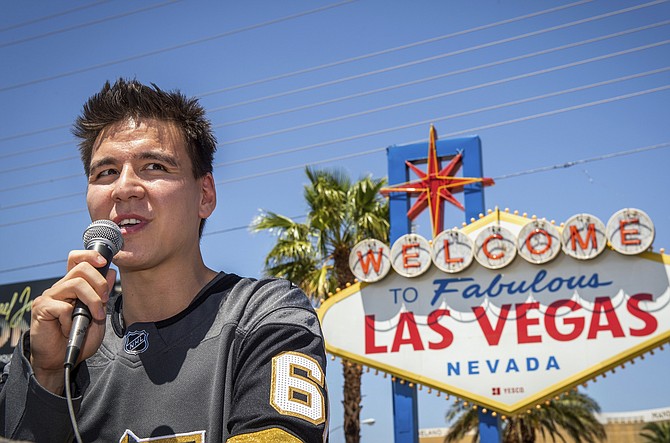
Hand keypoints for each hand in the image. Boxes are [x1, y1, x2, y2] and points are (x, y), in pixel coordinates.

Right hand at [29, 250, 115, 393]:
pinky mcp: (41, 308)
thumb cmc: (79, 338)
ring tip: (94, 316)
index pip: (78, 260)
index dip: (91, 256)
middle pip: (82, 268)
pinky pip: (63, 306)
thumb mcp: (98, 316)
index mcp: (73, 286)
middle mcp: (61, 287)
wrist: (62, 359)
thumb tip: (110, 273)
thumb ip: (103, 295)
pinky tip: (69, 329)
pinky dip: (71, 319)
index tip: (104, 261)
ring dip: (92, 300)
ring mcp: (50, 296)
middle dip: (99, 283)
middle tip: (103, 301)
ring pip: (75, 284)